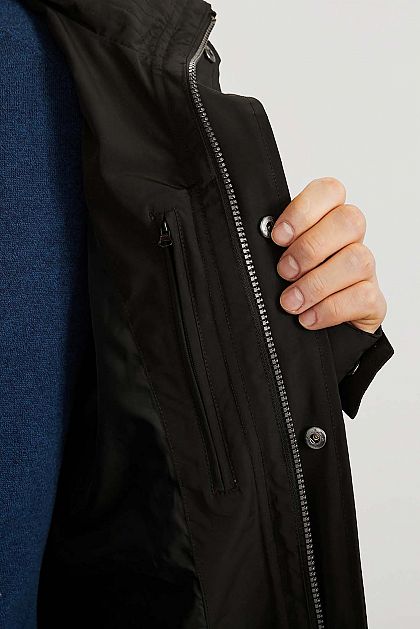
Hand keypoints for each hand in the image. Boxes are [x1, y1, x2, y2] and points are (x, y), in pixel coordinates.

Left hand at [271, 177, 386, 333]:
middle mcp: (350, 240)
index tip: (278, 236)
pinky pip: (363, 296)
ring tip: (290, 302)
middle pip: (349, 220)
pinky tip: (308, 318)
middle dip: (310, 248)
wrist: (312, 332)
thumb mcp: (278, 259)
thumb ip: (276, 245)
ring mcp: (365, 269)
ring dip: (317, 283)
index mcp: (327, 219)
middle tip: (284, 271)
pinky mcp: (373, 300)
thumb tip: (258, 237)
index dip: (304, 209)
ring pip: (358, 259)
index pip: (330, 190)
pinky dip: (329, 309)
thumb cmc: (291, 286)